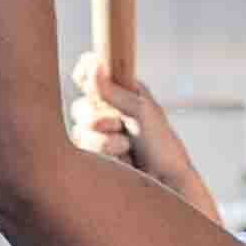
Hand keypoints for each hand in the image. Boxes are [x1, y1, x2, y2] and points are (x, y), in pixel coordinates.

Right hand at [69, 55, 219, 219]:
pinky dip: (102, 151)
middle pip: (80, 105)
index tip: (86, 78)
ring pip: (80, 129)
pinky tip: (121, 157)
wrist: (165, 182)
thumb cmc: (161, 145)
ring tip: (126, 146)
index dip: (85, 75)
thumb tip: (92, 64)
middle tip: (116, 124)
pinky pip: (82, 148)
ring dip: (103, 138)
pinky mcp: (93, 157)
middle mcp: (108, 112)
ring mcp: (99, 136)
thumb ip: (113, 91)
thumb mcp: (141, 110)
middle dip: (95, 115)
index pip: (92, 75)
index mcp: (122, 93)